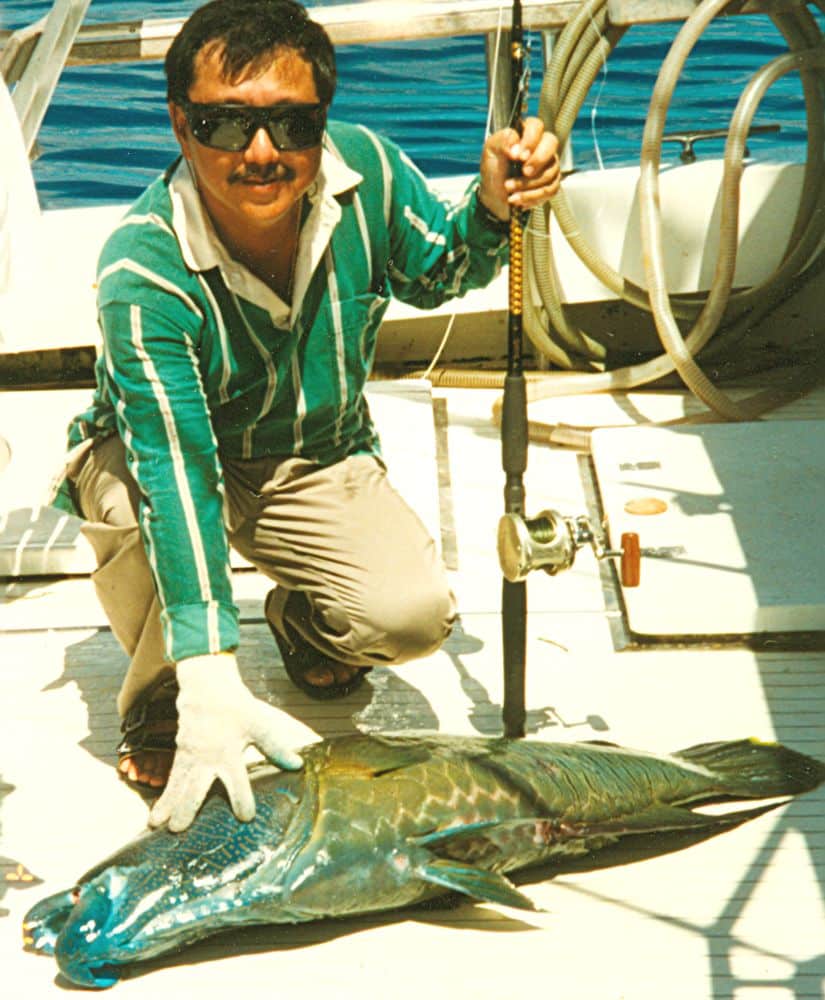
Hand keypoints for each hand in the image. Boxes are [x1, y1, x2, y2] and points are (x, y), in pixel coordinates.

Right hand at [148, 652, 302, 831]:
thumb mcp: (258, 724)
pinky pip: (171, 780)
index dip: (242, 799)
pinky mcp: (180, 756)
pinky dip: (164, 797)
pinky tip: (155, 815)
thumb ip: (275, 747)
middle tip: (179, 829)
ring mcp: (189, 757)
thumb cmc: (236, 709)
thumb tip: (297, 766)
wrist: (207, 689)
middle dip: (188, 807)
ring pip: (178, 786)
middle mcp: (206, 758)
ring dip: (168, 806)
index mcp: (228, 752)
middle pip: (196, 786)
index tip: (246, 818)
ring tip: (157, 826)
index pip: (237, 780)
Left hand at [478, 117, 560, 220]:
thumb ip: (502, 141)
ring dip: (528, 185)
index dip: (530, 141)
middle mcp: (541, 145)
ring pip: (550, 171)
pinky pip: (550, 189)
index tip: (519, 157)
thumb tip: (516, 148)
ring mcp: (549, 164)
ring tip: (509, 190)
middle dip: (538, 160)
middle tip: (524, 172)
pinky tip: (518, 199)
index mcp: (525, 133)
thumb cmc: (494, 169)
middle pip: (551, 143)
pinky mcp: (552, 183)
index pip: (536, 126)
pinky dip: (532, 197)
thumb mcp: (490, 151)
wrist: (495, 195)